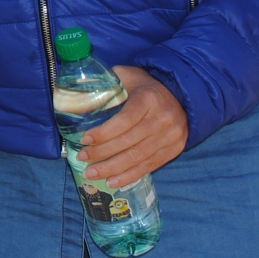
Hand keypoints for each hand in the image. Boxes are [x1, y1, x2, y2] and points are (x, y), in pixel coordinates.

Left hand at [81, 66, 186, 186]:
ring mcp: (170, 136)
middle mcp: (162, 119)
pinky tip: (112, 181)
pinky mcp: (173, 150)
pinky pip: (149, 166)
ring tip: (91, 173)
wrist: (180, 95)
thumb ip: (106, 84)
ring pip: (138, 158)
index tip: (85, 140)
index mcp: (149, 99)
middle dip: (102, 153)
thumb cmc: (144, 86)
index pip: (125, 120)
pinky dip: (129, 176)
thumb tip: (79, 97)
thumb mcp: (127, 76)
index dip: (104, 133)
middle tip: (83, 158)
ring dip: (112, 169)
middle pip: (129, 142)